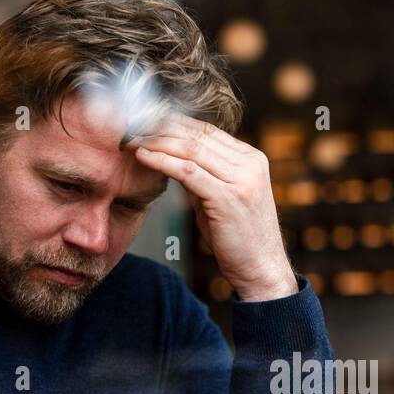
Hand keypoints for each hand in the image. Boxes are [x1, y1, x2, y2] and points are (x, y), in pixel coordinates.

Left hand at [126, 114, 297, 301]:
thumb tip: (173, 158)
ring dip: (157, 142)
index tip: (145, 123)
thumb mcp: (222, 198)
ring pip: (191, 149)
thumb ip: (203, 176)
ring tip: (132, 141)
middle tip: (131, 127)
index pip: (207, 130)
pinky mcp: (228, 197)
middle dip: (160, 128)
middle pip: (198, 135)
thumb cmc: (240, 239)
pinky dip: (162, 161)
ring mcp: (242, 179)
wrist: (262, 270)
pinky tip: (143, 156)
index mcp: (252, 158)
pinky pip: (188, 172)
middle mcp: (250, 164)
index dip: (173, 123)